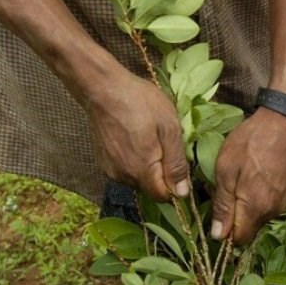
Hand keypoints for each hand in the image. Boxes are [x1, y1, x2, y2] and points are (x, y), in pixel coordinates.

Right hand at [86, 70, 189, 200]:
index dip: (175, 186)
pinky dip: (134, 160)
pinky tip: (135, 138)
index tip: (178, 163)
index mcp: (141, 172)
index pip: (163, 197)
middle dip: (162, 173)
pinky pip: (126, 169)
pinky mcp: (103, 161)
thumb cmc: (140, 103)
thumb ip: (176, 164)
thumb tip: (182, 194)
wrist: (103, 87)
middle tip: (164, 143)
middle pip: (150, 188)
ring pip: (138, 179)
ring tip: (149, 138)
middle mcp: (123, 177)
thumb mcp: (169, 129)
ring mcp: (110, 170)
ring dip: (148, 166)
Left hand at [211, 107, 285, 244]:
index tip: (218, 214)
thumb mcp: (225, 171)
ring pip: (260, 217)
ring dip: (248, 207)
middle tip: (227, 190)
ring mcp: (284, 202)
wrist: (282, 123)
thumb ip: (222, 205)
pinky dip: (260, 199)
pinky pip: (270, 206)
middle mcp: (273, 211)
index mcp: (256, 208)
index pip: (239, 239)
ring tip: (241, 180)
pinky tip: (255, 178)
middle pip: (250, 229)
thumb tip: (218, 236)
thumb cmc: (249, 143)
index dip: (225, 232)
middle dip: (236, 218)